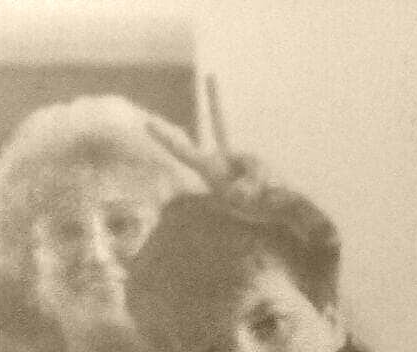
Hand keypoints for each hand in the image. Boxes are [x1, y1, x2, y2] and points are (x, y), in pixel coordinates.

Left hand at [145, 74, 269, 200]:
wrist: (269, 210)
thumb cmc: (253, 205)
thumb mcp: (247, 198)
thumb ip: (246, 187)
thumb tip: (244, 185)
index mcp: (209, 169)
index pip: (183, 151)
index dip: (166, 138)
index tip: (147, 123)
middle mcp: (222, 158)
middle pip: (219, 124)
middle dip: (215, 101)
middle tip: (210, 77)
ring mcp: (240, 158)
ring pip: (253, 161)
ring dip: (257, 181)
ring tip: (258, 197)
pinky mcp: (254, 161)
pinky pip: (261, 166)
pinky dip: (267, 182)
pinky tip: (267, 192)